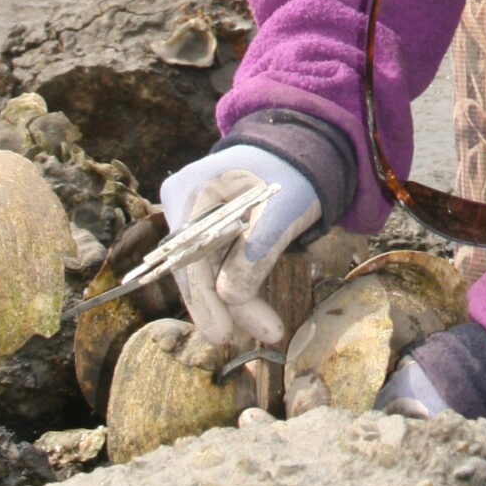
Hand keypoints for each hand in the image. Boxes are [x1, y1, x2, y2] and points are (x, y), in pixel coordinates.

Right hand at [157, 145, 319, 349]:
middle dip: (225, 305)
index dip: (204, 301)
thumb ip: (256, 249)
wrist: (301, 147)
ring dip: (236, 300)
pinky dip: (237, 284)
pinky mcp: (211, 227)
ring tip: (268, 328)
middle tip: (251, 338)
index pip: (189, 258)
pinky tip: (255, 310)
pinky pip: (217, 262)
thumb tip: (229, 295)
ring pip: (208, 269)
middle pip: (196, 267)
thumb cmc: (293, 171)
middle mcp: (184, 204)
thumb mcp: (282, 208)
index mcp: (192, 191)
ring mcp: (195, 215)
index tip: (221, 336)